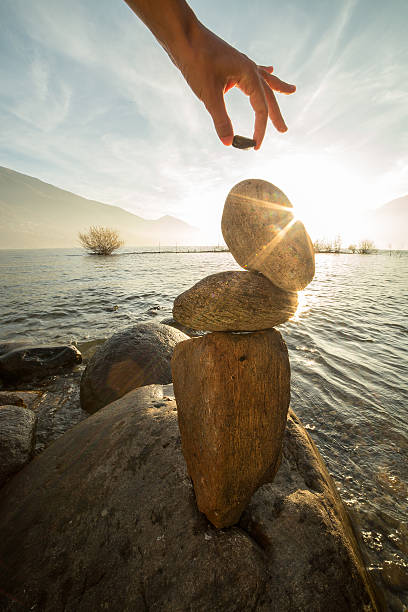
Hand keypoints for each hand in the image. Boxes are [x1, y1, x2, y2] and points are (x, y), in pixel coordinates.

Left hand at [172, 24, 295, 148]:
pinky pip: (253, 70)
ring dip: (277, 88)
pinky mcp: (232, 62)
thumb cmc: (196, 61)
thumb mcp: (209, 94)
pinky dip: (263, 72)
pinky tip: (270, 69)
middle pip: (268, 94)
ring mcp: (241, 63)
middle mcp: (249, 68)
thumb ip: (220, 119)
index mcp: (248, 74)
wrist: (183, 36)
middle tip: (284, 130)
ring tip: (292, 91)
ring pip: (264, 80)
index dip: (259, 129)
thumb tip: (228, 143)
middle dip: (275, 114)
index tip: (255, 146)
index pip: (260, 108)